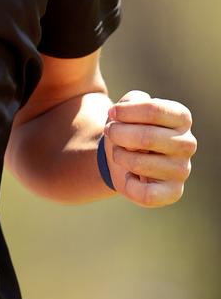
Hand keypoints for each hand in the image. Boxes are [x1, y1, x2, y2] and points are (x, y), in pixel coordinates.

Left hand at [104, 90, 195, 206]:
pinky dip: (129, 185)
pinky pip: (146, 194)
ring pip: (140, 163)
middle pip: (146, 137)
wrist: (123, 156)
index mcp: (181, 118)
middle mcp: (187, 143)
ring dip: (120, 156)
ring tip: (120, 154)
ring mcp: (182, 169)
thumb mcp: (126, 107)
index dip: (125, 112)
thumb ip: (130, 104)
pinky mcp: (174, 192)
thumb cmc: (128, 126)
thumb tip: (133, 127)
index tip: (112, 113)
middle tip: (110, 132)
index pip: (154, 110)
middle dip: (118, 134)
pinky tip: (129, 176)